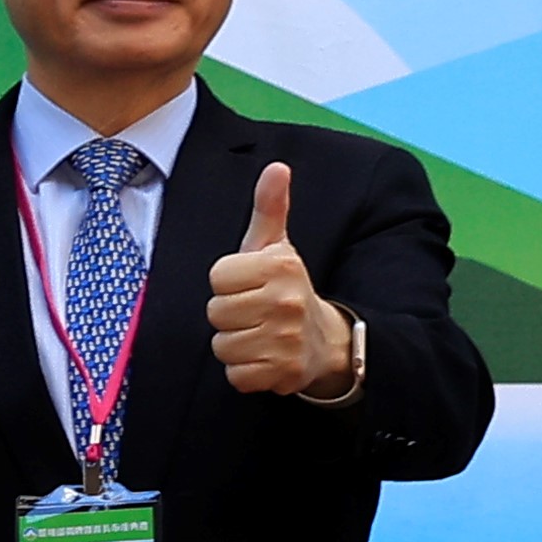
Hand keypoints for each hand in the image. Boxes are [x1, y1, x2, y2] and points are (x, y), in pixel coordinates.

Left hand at [203, 163, 357, 403]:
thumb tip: (277, 166)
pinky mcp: (284, 373)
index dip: (227, 284)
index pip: (217, 278)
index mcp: (279, 266)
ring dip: (235, 345)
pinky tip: (264, 358)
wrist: (325, 341)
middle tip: (255, 312)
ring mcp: (286, 339)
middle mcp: (286, 301)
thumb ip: (270, 207)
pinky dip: (245, 372)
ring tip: (259, 334)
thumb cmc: (285, 288)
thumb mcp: (277, 247)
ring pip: (222, 346)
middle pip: (215, 313)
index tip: (250, 285)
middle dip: (229, 316)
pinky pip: (236, 375)